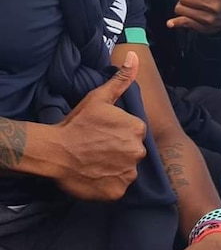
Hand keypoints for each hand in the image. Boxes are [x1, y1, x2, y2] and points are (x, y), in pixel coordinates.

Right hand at [54, 51, 147, 200]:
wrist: (54, 151)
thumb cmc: (77, 123)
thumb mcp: (100, 98)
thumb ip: (121, 79)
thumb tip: (134, 57)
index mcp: (138, 129)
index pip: (136, 133)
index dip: (119, 134)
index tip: (104, 135)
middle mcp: (138, 151)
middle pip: (133, 152)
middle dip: (120, 151)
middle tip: (98, 149)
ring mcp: (128, 173)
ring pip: (127, 170)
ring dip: (116, 168)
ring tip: (96, 162)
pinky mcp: (117, 192)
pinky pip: (119, 187)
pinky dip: (109, 184)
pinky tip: (96, 175)